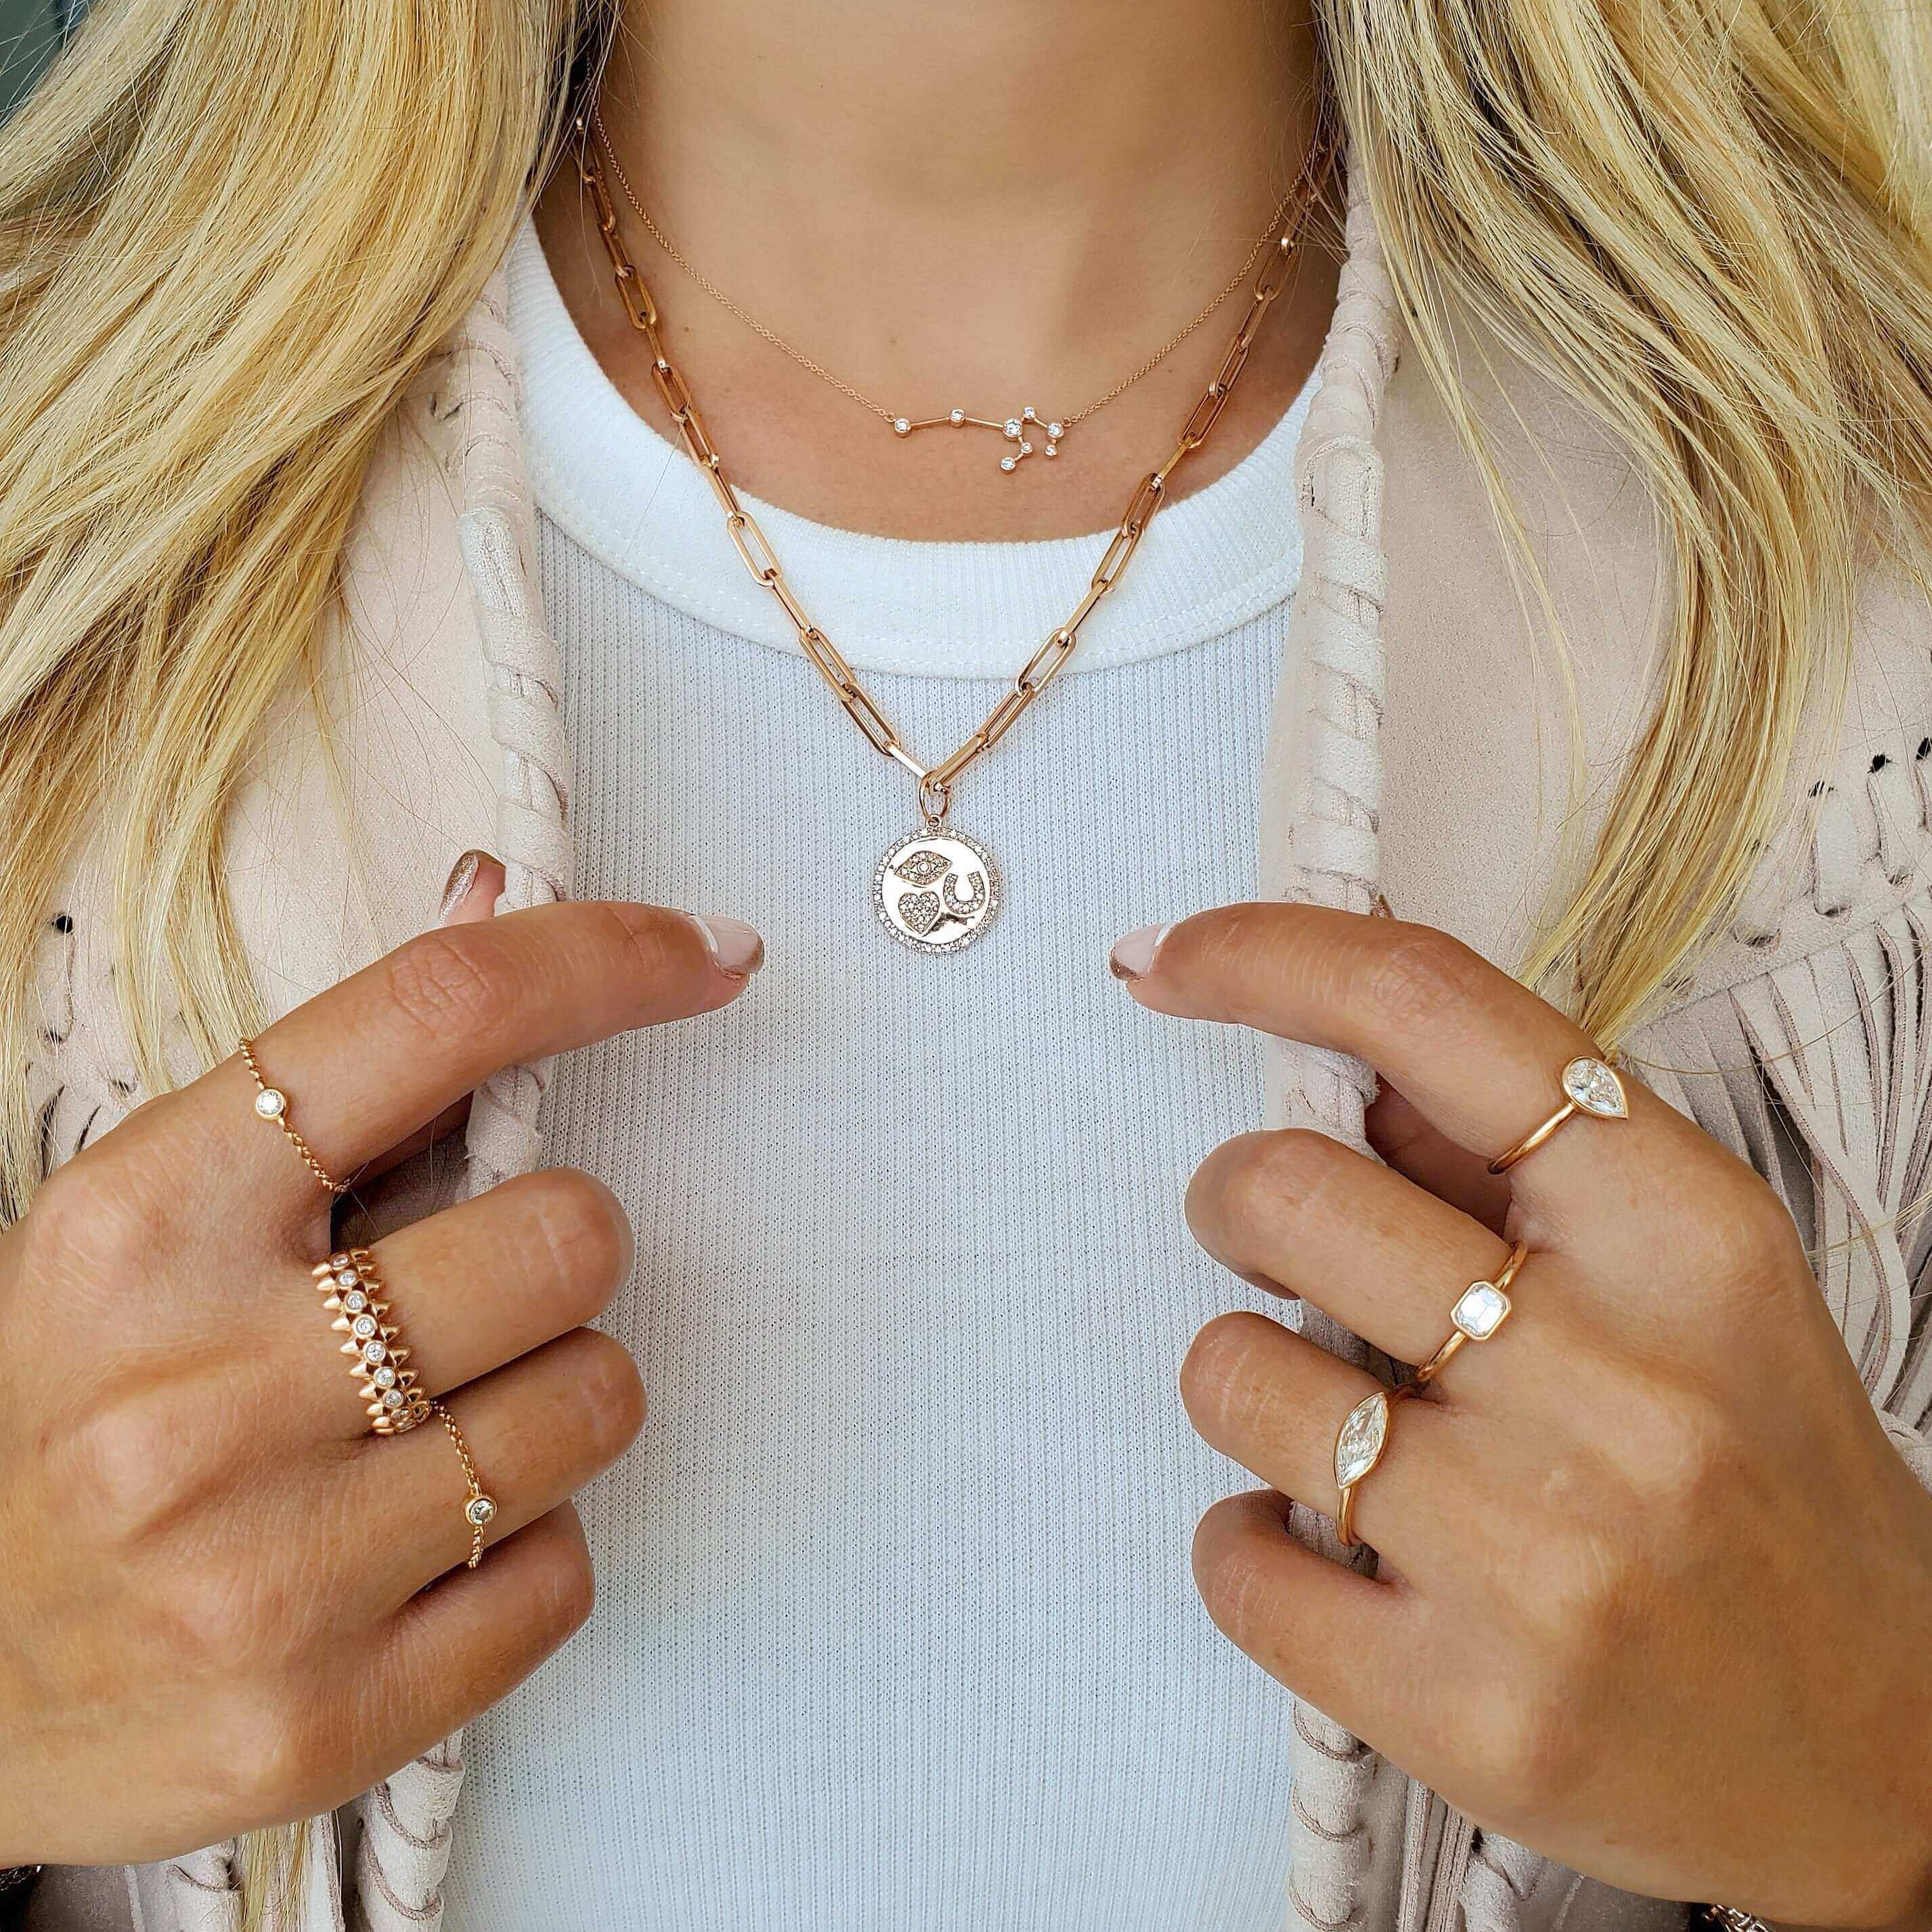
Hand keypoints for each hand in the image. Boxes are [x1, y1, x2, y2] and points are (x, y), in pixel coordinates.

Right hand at [0, 890, 761, 1866]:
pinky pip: (566, 1571)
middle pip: (569, 1230)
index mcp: (145, 1219)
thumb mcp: (149, 1223)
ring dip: (557, 1395)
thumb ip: (333, 1078)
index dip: (605, 960)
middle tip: (475, 1292)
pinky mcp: (323, 1719)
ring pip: (597, 1399)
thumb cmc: (68, 1412)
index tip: (711, 951)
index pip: (432, 1017)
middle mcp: (197, 1390)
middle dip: (561, 1247)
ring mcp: (262, 1570)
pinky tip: (418, 1548)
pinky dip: (527, 1546)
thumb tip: (492, 900)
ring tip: (436, 1426)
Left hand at [1113, 904, 1931, 1931]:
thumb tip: (1327, 1060)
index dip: (1267, 957)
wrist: (1888, 1756)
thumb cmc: (1765, 1483)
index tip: (1168, 964)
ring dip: (1243, 1377)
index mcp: (1687, 1233)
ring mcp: (1544, 1557)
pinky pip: (1233, 1561)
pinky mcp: (1469, 1710)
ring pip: (1233, 1372)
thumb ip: (1521, 1160)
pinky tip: (1328, 1548)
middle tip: (1269, 1245)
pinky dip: (1244, 1542)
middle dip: (1233, 1202)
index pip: (1434, 1014)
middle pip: (1286, 1191)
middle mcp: (1621, 1381)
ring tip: (1336, 1421)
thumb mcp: (1698, 1281)